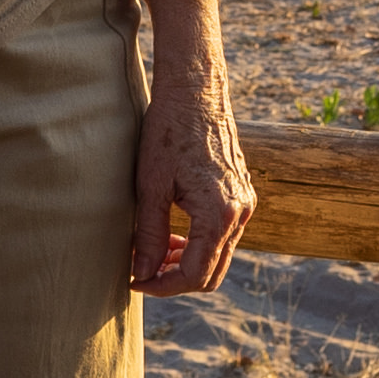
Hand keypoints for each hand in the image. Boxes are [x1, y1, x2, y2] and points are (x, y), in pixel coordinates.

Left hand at [130, 55, 255, 296]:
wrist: (196, 92)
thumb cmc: (168, 132)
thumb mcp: (151, 185)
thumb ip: (149, 235)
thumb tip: (142, 274)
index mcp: (219, 214)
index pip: (195, 274)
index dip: (162, 285)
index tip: (134, 280)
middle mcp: (240, 213)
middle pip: (212, 273)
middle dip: (175, 279)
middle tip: (141, 271)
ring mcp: (244, 204)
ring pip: (219, 256)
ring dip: (186, 262)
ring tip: (153, 251)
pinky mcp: (242, 195)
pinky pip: (224, 236)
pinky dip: (198, 244)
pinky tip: (173, 234)